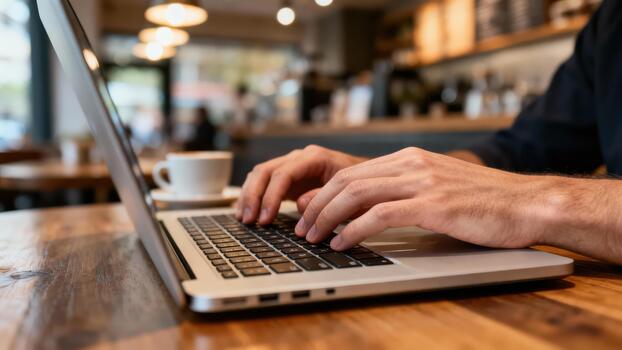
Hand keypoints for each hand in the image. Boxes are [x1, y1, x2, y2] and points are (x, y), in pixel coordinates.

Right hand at [237, 145, 366, 224]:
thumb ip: (323, 197)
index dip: (271, 196)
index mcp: (315, 158)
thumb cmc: (361, 187)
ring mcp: (292, 166)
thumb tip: (299, 205)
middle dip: (254, 196)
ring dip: (249, 196)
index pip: (283, 173)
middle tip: (249, 220)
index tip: (265, 218)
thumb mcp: (348, 194)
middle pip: (265, 171)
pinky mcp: (288, 178)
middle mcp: (300, 158)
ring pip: (260, 175)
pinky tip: (246, 213)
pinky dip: (253, 197)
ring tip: (244, 219)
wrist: (367, 181)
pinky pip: (264, 183)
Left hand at [295, 147, 561, 250]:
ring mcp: (422, 182)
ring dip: (329, 217)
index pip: (353, 172)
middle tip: (304, 228)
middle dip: (318, 206)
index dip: (325, 193)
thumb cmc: (485, 201)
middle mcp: (411, 164)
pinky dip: (355, 229)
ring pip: (357, 194)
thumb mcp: (439, 186)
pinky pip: (381, 215)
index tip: (310, 213)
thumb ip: (405, 191)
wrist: (528, 202)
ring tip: (315, 237)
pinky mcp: (433, 204)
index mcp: (409, 158)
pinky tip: (344, 242)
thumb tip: (371, 209)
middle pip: (347, 181)